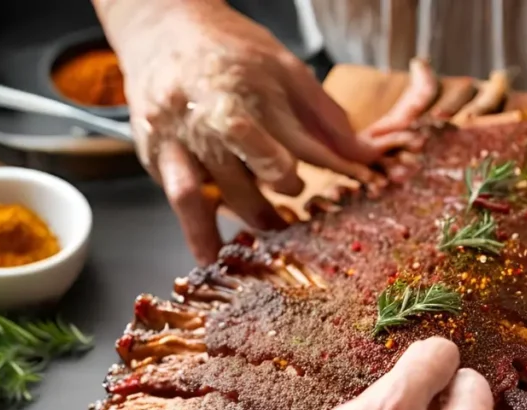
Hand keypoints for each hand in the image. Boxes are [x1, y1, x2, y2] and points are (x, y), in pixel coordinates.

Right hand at [110, 1, 381, 262]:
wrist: (161, 30)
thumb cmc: (230, 51)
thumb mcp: (284, 67)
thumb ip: (323, 112)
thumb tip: (364, 154)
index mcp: (249, 87)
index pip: (300, 137)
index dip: (334, 165)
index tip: (360, 185)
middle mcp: (211, 114)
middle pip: (260, 163)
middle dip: (288, 186)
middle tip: (305, 198)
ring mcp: (182, 139)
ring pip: (223, 191)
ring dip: (256, 219)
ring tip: (280, 234)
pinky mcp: (161, 159)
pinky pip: (184, 205)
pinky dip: (200, 238)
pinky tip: (216, 262)